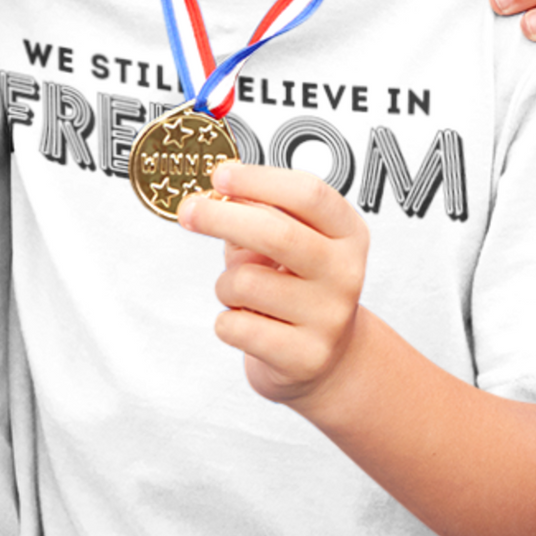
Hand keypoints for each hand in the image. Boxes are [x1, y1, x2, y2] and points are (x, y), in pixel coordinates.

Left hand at [179, 161, 368, 411]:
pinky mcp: (305, 357)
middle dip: (222, 218)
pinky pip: (237, 326)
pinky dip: (226, 321)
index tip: (220, 175)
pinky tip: (246, 323)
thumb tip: (216, 198)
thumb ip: (259, 216)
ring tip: (238, 294)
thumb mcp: (287, 243)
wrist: (326, 359)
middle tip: (189, 211)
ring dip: (224, 284)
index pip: (308, 194)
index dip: (260, 180)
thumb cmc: (294, 286)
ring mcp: (329, 318)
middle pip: (279, 234)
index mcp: (347, 233)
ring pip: (247, 283)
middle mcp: (345, 273)